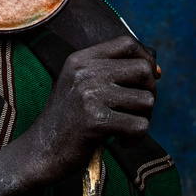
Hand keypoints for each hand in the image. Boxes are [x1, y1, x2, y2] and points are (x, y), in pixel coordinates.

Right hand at [25, 35, 157, 177]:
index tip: (151, 77)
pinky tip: (121, 142)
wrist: (40, 151)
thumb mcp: (81, 84)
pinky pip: (140, 125)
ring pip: (146, 100)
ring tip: (127, 127)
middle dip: (150, 91)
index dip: (147, 58)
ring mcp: (90, 95)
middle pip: (142, 70)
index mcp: (81, 59)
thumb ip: (112, 70)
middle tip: (139, 110)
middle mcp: (85, 72)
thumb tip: (154, 62)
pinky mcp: (96, 121)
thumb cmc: (68, 119)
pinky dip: (136, 138)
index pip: (128, 43)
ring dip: (144, 118)